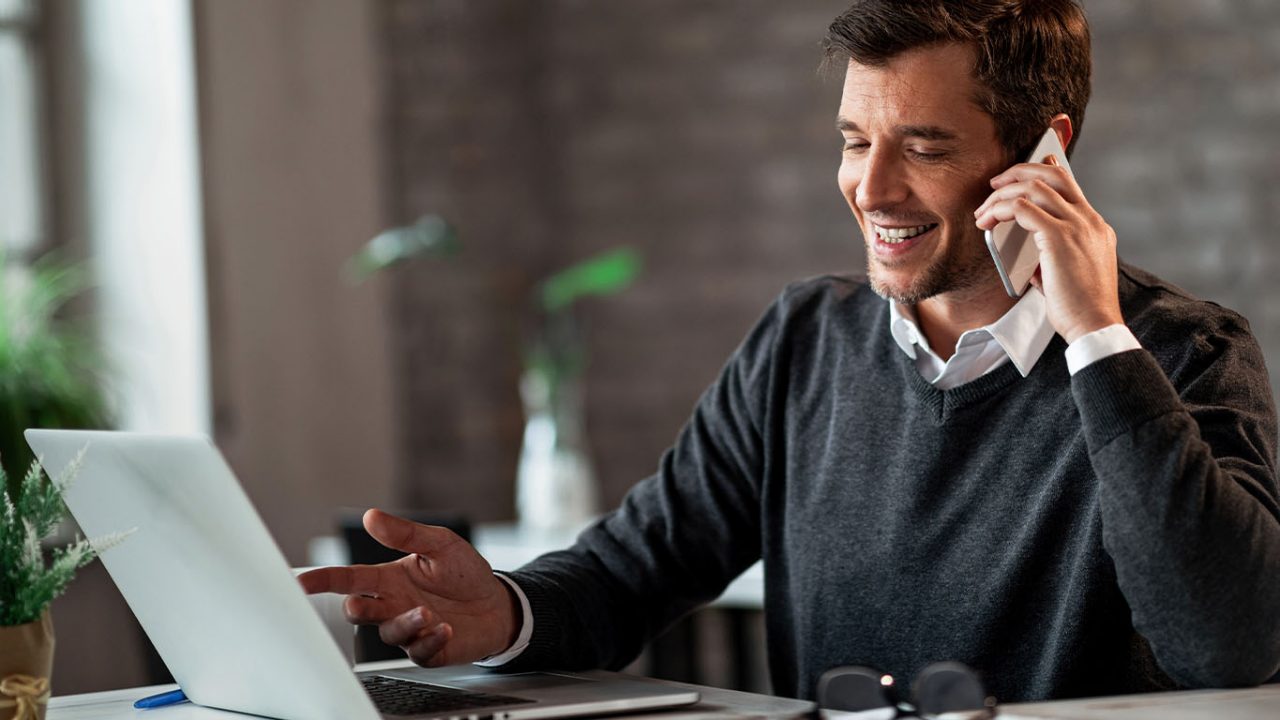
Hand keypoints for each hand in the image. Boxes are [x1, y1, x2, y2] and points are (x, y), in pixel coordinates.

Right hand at [298, 509, 519, 666]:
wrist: (497, 603)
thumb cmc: (463, 572)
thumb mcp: (440, 544)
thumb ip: (406, 534)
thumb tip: (373, 516)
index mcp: (389, 578)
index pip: (349, 578)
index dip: (323, 580)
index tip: (300, 582)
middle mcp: (393, 605)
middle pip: (359, 610)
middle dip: (356, 608)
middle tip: (360, 603)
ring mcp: (409, 629)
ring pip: (388, 632)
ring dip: (404, 622)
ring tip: (427, 611)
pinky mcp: (428, 649)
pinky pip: (418, 651)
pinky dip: (429, 640)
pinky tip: (444, 628)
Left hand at [973, 156, 1123, 342]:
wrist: (1095, 324)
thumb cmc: (1080, 307)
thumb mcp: (1069, 273)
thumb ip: (1051, 257)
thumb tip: (1028, 256)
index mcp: (1095, 226)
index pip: (1069, 184)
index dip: (1041, 171)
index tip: (1016, 177)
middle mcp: (1088, 220)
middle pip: (1052, 175)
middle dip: (1018, 172)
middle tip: (994, 184)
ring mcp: (1076, 225)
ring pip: (1033, 187)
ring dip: (1001, 194)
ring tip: (983, 210)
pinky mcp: (1059, 237)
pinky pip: (1021, 208)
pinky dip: (999, 210)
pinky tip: (987, 222)